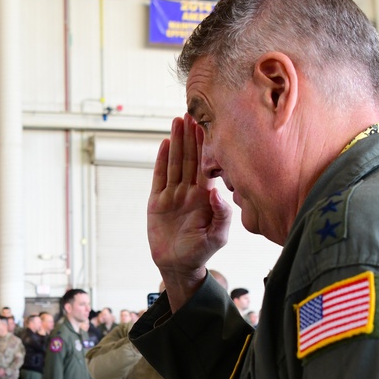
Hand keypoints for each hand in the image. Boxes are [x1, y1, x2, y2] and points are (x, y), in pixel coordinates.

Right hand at [148, 115, 231, 309]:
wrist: (178, 265)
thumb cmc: (201, 251)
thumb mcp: (218, 235)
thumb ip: (220, 213)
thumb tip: (213, 190)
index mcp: (206, 196)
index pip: (207, 165)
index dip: (207, 145)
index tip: (208, 125)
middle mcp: (190, 191)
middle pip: (190, 157)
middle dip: (191, 136)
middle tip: (191, 112)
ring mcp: (173, 195)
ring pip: (175, 163)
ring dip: (177, 142)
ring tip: (177, 121)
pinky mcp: (158, 201)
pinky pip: (159, 177)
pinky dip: (161, 160)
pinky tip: (165, 144)